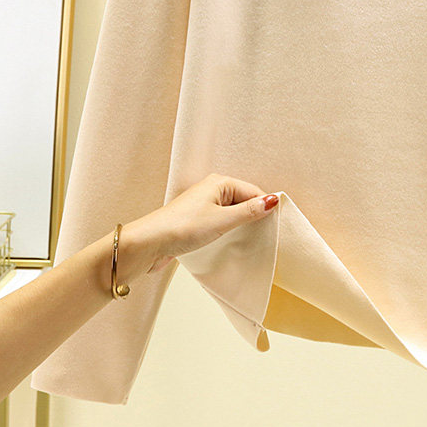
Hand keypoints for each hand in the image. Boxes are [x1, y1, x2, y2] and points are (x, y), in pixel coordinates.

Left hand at [120, 174, 278, 277]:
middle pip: (244, 201)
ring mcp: (203, 205)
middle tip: (264, 234)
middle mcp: (212, 190)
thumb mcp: (222, 220)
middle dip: (253, 216)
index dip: (265, 207)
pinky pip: (221, 222)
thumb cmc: (182, 227)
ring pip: (232, 213)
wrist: (149, 243)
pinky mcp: (197, 220)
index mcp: (219, 182)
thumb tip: (273, 200)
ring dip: (240, 225)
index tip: (276, 225)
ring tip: (248, 239)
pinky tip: (231, 242)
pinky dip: (229, 230)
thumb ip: (249, 211)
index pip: (253, 192)